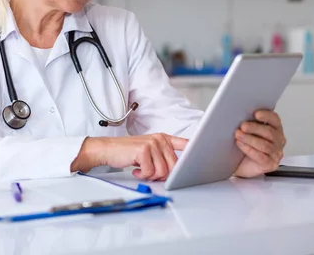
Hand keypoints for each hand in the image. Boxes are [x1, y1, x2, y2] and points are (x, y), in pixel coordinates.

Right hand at [71, 134, 188, 180]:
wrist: (108, 149)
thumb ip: (164, 157)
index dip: (197, 150)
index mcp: (164, 138)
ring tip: (142, 169)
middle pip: (174, 166)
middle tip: (150, 172)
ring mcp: (152, 143)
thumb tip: (179, 171)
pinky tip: (136, 169)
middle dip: (163, 175)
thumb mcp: (149, 151)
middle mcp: (160, 139)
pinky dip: (143, 174)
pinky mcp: (144, 150)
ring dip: (151, 175)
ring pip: (163, 171)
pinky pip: (151, 172)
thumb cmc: (127, 153)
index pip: (186, 144)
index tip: (205, 155)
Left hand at [233, 110, 285, 177]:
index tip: (256, 114)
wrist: (240, 164)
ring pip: (265, 145)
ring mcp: (276, 153)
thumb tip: (240, 115)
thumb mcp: (246, 132)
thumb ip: (248, 123)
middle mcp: (278, 141)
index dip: (266, 116)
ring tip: (238, 135)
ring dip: (249, 139)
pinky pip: (261, 157)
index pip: (275, 120)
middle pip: (270, 132)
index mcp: (275, 129)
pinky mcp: (270, 164)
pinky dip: (249, 149)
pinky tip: (240, 145)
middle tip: (242, 126)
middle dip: (254, 128)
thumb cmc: (245, 146)